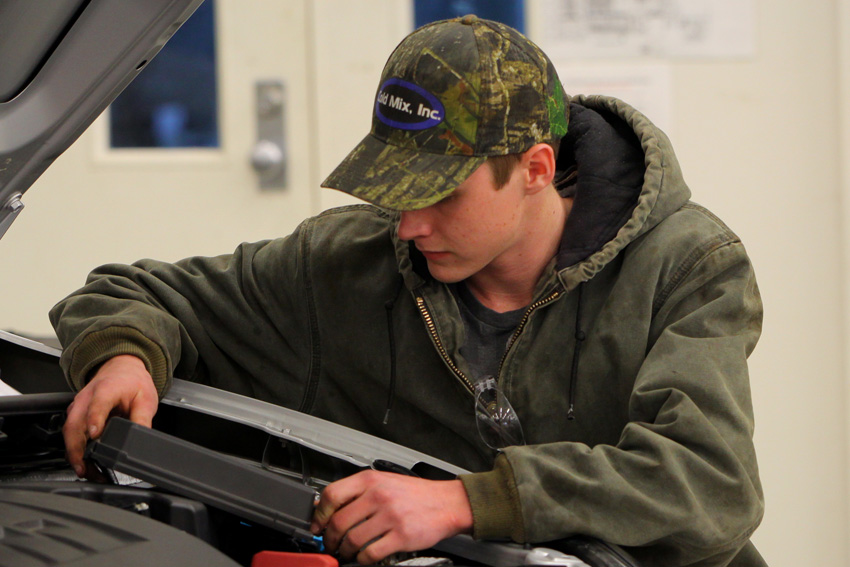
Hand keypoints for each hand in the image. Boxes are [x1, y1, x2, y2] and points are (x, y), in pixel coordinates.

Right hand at [63, 354, 158, 477]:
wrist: (122, 369)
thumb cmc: (132, 383)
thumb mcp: (145, 399)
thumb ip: (142, 418)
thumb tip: (141, 437)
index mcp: (106, 389)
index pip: (97, 405)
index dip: (95, 420)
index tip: (95, 435)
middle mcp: (86, 398)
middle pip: (74, 424)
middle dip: (76, 449)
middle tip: (85, 469)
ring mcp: (78, 406)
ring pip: (69, 432)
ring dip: (74, 453)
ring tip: (86, 472)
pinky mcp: (76, 414)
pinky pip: (71, 433)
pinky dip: (75, 449)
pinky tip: (85, 463)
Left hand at [311, 470, 472, 563]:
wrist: (446, 503)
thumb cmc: (416, 494)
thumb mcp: (384, 481)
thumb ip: (359, 491)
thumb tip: (330, 506)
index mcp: (371, 480)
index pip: (332, 495)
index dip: (319, 514)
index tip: (317, 525)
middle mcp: (378, 496)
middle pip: (339, 521)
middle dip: (329, 538)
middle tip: (330, 543)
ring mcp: (390, 516)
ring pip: (352, 539)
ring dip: (344, 551)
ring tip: (346, 552)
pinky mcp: (400, 536)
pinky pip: (370, 553)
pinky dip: (362, 559)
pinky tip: (364, 557)